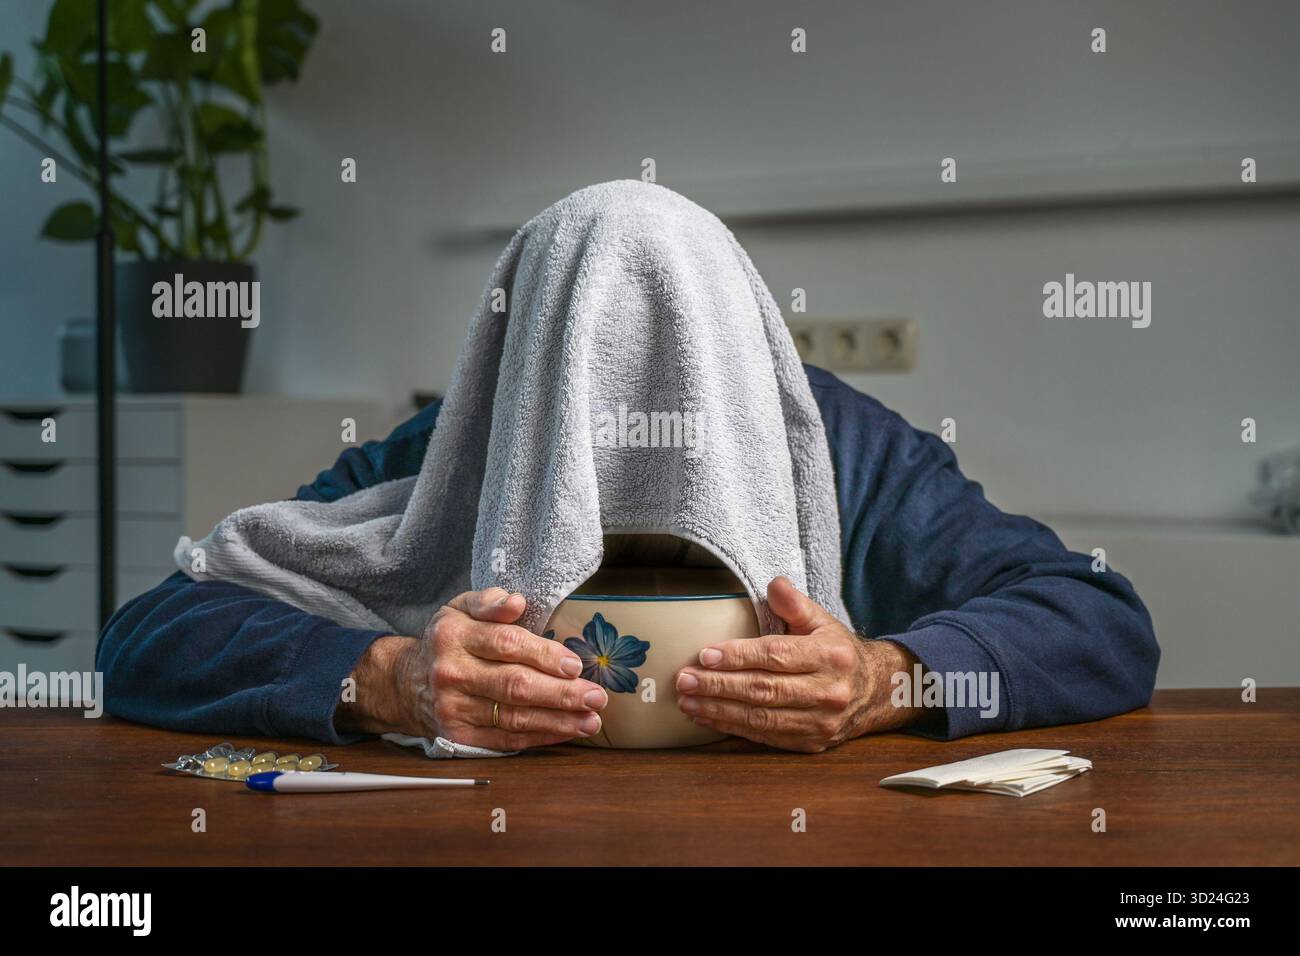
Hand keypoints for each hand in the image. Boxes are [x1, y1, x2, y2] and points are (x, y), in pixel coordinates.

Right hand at [336, 587, 608, 749]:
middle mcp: (451, 673)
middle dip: (561, 694)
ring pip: (514, 718)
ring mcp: (453, 708)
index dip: (544, 655)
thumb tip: (516, 601)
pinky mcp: (458, 736)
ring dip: (558, 721)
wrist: (405, 683)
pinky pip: (505, 740)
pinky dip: (539, 737)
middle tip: (596, 697)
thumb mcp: (460, 608)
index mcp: (454, 635)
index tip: (575, 664)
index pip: (507, 644)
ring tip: (591, 720)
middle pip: (514, 685)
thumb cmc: (448, 641)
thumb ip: (489, 601)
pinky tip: (566, 732)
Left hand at [674, 577, 922, 751]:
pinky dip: (733, 728)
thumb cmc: (838, 651)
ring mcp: (821, 722)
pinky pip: (766, 736)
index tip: (705, 655)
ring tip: (687, 701)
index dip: (738, 656)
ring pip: (762, 718)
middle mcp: (829, 692)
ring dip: (719, 710)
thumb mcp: (823, 621)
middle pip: (764, 689)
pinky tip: (707, 717)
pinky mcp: (811, 743)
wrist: (876, 692)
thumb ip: (796, 604)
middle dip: (719, 686)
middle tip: (684, 680)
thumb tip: (774, 584)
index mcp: (830, 656)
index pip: (777, 655)